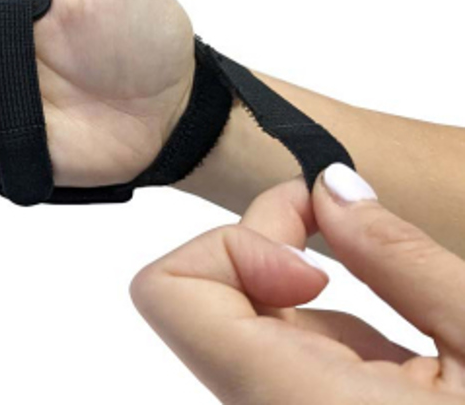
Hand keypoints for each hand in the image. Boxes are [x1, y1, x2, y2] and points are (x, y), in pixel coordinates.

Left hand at [131, 163, 464, 403]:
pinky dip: (314, 322)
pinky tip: (385, 343)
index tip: (314, 258)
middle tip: (338, 214)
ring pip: (237, 320)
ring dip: (294, 279)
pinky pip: (272, 352)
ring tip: (379, 274)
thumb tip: (332, 187)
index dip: (229, 248)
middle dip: (269, 242)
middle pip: (202, 294)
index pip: (168, 295)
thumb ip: (402, 261)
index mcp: (294, 402)